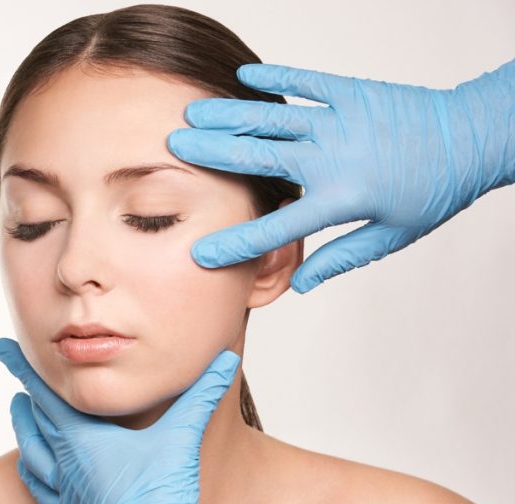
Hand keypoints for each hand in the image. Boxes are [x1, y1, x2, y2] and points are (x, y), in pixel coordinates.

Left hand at [0, 337, 239, 503]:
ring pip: (30, 450)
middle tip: (15, 369)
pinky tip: (29, 464)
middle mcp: (65, 461)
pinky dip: (29, 470)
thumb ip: (200, 395)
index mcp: (83, 437)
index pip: (44, 391)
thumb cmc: (162, 497)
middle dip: (23, 389)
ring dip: (23, 425)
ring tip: (18, 407)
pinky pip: (38, 489)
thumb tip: (224, 361)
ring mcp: (65, 490)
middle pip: (34, 416)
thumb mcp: (183, 437)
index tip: (1, 347)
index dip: (22, 366)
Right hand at [167, 59, 514, 292]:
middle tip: (174, 146)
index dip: (235, 243)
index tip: (200, 253)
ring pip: (272, 120)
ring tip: (194, 113)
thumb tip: (299, 283)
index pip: (276, 228)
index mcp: (340, 199)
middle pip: (257, 157)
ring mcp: (339, 122)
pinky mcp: (352, 94)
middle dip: (210, 153)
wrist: (473, 138)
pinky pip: (306, 83)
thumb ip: (342, 258)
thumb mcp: (392, 236)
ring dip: (229, 116)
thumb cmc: (436, 191)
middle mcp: (331, 158)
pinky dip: (276, 77)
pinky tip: (246, 77)